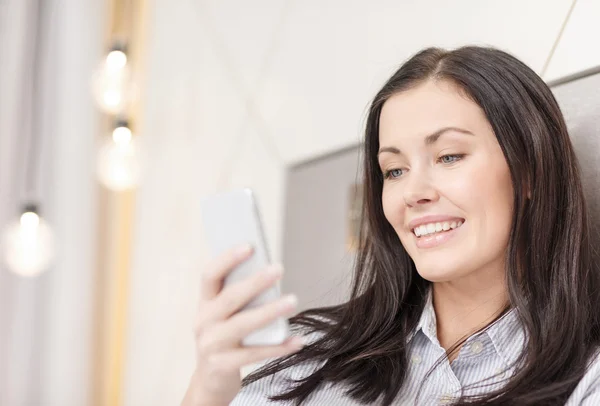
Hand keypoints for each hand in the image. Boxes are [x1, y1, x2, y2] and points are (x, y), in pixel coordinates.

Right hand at [182, 244, 304, 405]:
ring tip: (293, 301)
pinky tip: (297, 340)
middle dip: (255, 282)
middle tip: (278, 268)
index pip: (210, 275)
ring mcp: (211, 344)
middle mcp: (204, 321)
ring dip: (270, 311)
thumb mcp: (225, 316)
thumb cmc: (225, 338)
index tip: (250, 245)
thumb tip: (270, 273)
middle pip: (229, 298)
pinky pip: (254, 353)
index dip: (227, 259)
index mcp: (204, 303)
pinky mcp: (222, 365)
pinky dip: (278, 347)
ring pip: (243, 324)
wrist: (210, 380)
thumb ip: (240, 297)